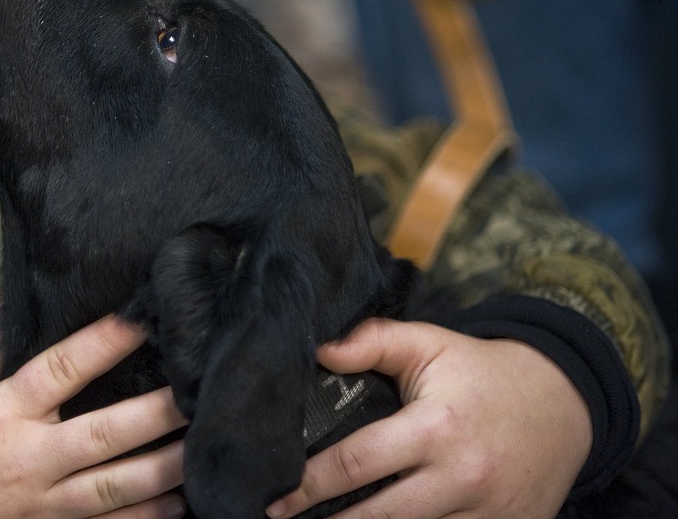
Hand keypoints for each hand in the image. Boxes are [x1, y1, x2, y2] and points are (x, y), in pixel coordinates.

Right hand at [0, 308, 187, 517]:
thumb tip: (8, 298)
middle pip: (105, 434)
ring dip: (163, 470)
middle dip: (155, 414)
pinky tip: (178, 504)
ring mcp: (44, 503)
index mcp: (6, 412)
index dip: (104, 342)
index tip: (141, 317)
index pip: (62, 369)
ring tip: (202, 449)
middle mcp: (32, 457)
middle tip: (197, 391)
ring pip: (115, 488)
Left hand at [266, 319, 590, 518]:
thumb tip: (319, 349)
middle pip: (379, 518)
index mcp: (436, 427)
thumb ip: (373, 341)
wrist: (564, 405)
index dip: (309, 485)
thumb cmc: (481, 374)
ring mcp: (486, 514)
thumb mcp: (429, 344)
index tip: (276, 499)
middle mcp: (461, 477)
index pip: (358, 463)